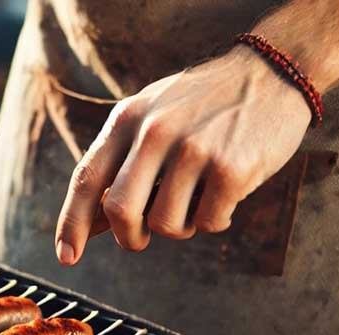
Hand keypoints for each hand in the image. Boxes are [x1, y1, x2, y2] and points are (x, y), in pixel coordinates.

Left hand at [55, 46, 311, 264]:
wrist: (272, 72)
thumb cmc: (203, 104)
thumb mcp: (151, 114)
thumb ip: (120, 160)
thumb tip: (90, 223)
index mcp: (127, 118)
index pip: (86, 179)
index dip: (72, 224)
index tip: (66, 257)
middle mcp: (155, 131)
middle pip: (119, 210)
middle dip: (128, 238)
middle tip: (140, 240)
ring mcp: (194, 149)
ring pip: (166, 224)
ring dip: (180, 227)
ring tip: (195, 201)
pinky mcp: (231, 168)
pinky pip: (208, 222)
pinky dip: (215, 221)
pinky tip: (225, 195)